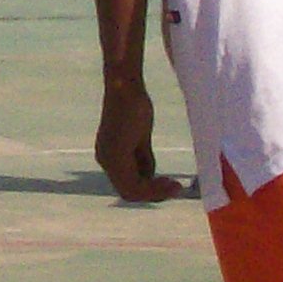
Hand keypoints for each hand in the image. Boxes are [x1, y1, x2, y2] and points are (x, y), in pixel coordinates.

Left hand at [94, 78, 185, 202]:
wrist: (126, 87)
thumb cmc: (134, 106)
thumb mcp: (141, 138)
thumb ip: (142, 158)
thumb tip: (150, 176)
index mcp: (109, 156)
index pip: (128, 185)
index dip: (149, 191)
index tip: (171, 184)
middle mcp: (104, 160)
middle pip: (129, 192)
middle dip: (154, 194)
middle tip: (177, 188)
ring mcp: (108, 159)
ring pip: (132, 191)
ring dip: (156, 193)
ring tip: (176, 186)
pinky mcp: (115, 156)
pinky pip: (133, 184)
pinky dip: (153, 188)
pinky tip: (170, 182)